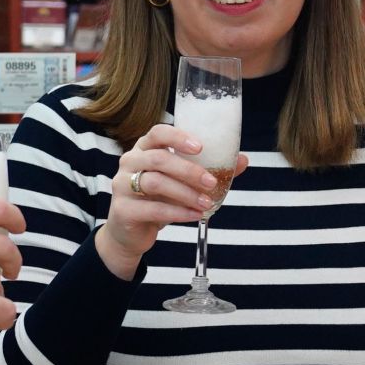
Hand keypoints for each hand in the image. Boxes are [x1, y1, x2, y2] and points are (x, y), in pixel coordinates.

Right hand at [95, 124, 248, 280]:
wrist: (130, 232)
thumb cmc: (157, 199)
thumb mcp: (180, 183)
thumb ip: (207, 170)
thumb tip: (242, 160)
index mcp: (144, 148)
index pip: (157, 133)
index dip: (178, 137)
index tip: (200, 147)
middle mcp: (130, 162)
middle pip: (159, 159)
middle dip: (189, 171)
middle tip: (212, 183)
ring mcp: (122, 185)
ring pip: (156, 183)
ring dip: (186, 193)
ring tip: (206, 203)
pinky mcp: (123, 209)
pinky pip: (153, 208)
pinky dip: (178, 212)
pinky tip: (194, 215)